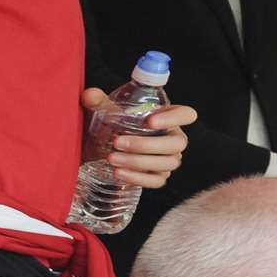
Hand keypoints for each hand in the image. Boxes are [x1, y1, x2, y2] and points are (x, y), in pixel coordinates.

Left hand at [81, 88, 198, 188]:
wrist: (104, 147)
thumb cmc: (113, 123)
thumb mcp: (104, 109)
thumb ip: (97, 101)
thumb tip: (90, 95)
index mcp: (168, 117)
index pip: (186, 114)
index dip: (174, 118)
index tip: (149, 121)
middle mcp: (174, 138)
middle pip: (176, 144)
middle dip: (147, 144)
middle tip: (118, 142)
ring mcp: (169, 159)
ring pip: (166, 163)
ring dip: (138, 161)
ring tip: (112, 158)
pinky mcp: (158, 177)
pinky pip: (156, 181)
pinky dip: (137, 178)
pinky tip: (118, 172)